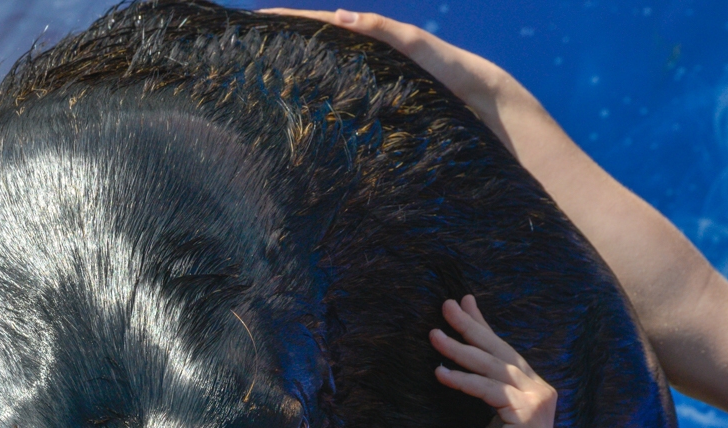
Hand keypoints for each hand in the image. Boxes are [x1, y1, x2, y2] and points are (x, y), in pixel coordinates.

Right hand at [259, 9, 509, 110]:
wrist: (482, 101)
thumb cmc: (453, 70)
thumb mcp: (418, 44)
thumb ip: (382, 29)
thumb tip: (339, 15)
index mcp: (369, 38)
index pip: (320, 23)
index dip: (288, 21)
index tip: (254, 20)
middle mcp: (364, 61)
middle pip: (314, 48)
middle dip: (281, 45)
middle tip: (245, 49)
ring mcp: (367, 85)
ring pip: (322, 76)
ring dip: (293, 73)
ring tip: (259, 77)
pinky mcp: (375, 109)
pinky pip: (336, 103)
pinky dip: (314, 102)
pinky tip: (297, 112)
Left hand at [429, 295, 555, 427]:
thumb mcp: (490, 416)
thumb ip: (487, 390)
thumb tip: (467, 366)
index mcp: (532, 386)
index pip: (502, 350)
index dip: (482, 325)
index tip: (464, 302)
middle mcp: (540, 388)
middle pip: (499, 350)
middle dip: (471, 326)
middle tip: (446, 305)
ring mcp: (537, 398)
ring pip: (491, 366)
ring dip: (459, 350)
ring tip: (433, 335)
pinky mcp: (527, 411)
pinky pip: (487, 389)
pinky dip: (462, 380)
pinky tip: (439, 372)